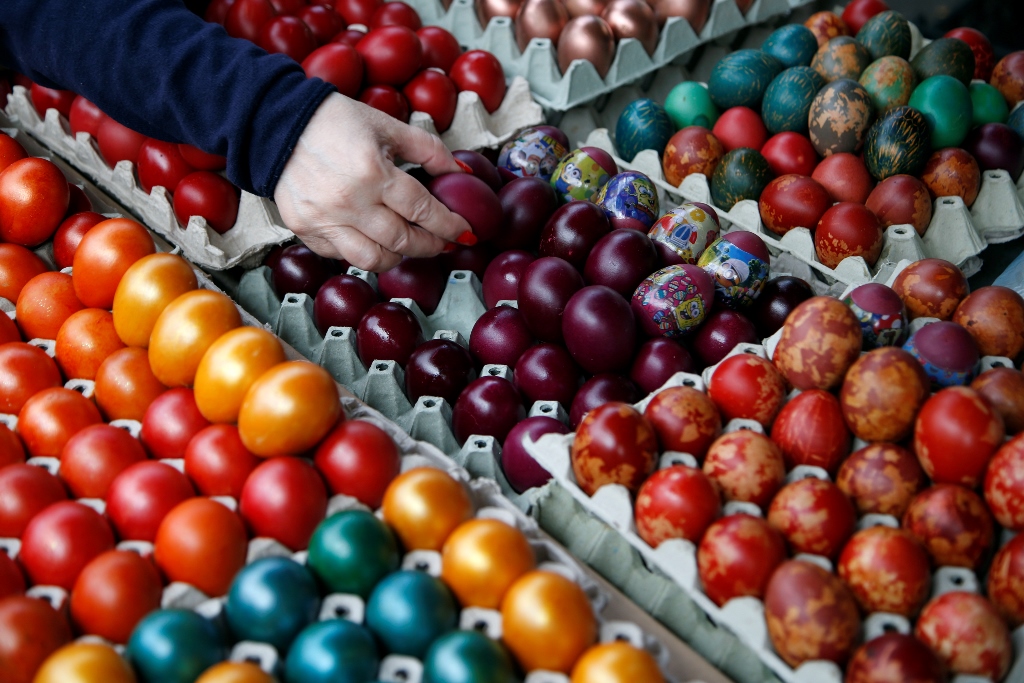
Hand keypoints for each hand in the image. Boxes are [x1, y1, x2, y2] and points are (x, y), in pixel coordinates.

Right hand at [273, 92, 473, 271]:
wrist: (276, 124)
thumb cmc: (333, 120)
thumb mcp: (387, 126)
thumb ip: (429, 150)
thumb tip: (462, 173)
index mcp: (372, 171)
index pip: (423, 210)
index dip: (449, 225)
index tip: (463, 231)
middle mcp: (349, 201)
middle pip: (403, 240)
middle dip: (431, 245)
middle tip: (445, 242)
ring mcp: (324, 219)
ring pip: (374, 259)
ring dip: (399, 256)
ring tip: (410, 245)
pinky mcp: (306, 229)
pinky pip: (343, 255)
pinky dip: (363, 252)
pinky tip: (375, 239)